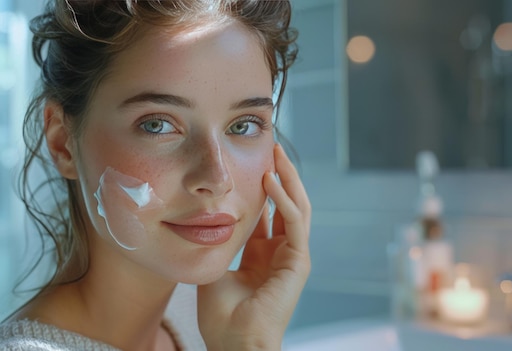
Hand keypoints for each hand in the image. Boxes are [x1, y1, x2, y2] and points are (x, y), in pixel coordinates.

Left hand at [197, 143, 310, 350]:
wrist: (233, 343)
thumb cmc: (222, 315)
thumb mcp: (218, 266)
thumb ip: (222, 242)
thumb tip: (213, 217)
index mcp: (264, 254)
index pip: (270, 212)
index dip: (265, 187)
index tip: (256, 162)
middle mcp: (282, 252)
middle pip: (288, 205)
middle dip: (282, 177)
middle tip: (273, 150)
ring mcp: (293, 257)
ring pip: (298, 208)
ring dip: (288, 180)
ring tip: (277, 156)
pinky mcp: (298, 262)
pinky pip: (295, 223)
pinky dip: (284, 201)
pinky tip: (271, 183)